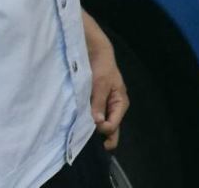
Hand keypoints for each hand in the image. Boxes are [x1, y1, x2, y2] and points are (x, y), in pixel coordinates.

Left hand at [83, 15, 128, 149]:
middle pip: (110, 130)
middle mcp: (113, 109)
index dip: (102, 129)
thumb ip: (98, 104)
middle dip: (101, 138)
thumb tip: (96, 124)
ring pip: (100, 127)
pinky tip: (78, 127)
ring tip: (79, 137)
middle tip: (86, 145)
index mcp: (120, 103)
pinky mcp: (94, 106)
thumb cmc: (101, 67)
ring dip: (92, 131)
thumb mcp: (100, 84)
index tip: (91, 126)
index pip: (113, 125)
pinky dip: (87, 124)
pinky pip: (93, 120)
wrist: (94, 53)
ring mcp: (104, 108)